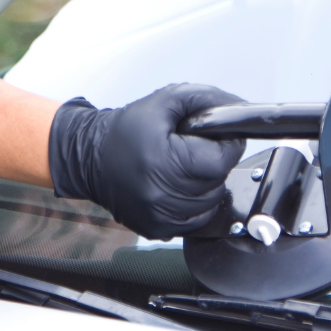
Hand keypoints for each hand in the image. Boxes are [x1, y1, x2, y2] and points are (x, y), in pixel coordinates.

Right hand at [48, 83, 245, 238]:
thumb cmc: (125, 130)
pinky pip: (195, 220)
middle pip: (217, 182)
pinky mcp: (157, 230)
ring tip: (182, 166)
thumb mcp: (165, 101)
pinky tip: (175, 184)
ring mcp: (159, 216)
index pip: (221, 160)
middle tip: (192, 149)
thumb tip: (239, 111)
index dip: (225, 145)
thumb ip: (205, 100)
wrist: (90, 156)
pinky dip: (192, 203)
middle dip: (212, 163)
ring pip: (210, 204)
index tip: (216, 138)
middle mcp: (160, 194)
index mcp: (163, 161)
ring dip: (204, 184)